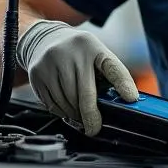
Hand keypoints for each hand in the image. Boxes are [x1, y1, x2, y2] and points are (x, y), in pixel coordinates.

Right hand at [16, 20, 137, 135]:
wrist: (44, 40)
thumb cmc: (77, 54)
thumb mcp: (95, 55)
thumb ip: (107, 76)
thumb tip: (121, 103)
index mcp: (93, 46)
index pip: (111, 66)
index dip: (123, 83)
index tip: (131, 98)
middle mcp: (71, 53)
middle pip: (85, 93)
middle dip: (91, 116)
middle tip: (94, 128)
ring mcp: (51, 62)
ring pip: (67, 102)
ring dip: (75, 114)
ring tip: (79, 115)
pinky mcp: (37, 74)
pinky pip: (52, 104)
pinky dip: (62, 112)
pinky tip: (66, 109)